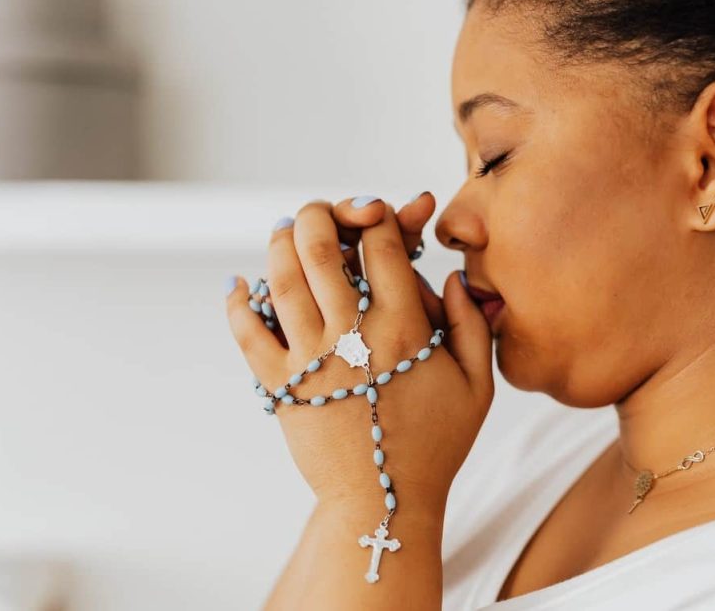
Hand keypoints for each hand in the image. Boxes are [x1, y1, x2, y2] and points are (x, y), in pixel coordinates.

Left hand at [226, 194, 493, 511]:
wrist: (383, 502)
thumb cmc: (436, 444)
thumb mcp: (477, 385)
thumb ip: (472, 324)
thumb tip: (452, 276)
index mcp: (405, 327)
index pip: (380, 244)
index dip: (376, 215)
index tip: (376, 214)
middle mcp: (353, 334)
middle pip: (321, 248)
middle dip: (319, 214)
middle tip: (320, 212)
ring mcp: (311, 359)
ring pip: (282, 279)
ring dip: (280, 243)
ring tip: (286, 230)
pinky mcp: (281, 385)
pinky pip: (248, 332)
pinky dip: (237, 302)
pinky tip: (237, 284)